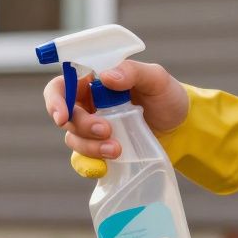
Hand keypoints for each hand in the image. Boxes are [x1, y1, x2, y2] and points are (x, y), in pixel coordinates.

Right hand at [42, 61, 188, 166]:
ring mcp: (92, 130)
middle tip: (106, 130)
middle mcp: (87, 105)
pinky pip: (83, 161)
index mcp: (93, 82)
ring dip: (91, 146)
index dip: (55, 100)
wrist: (181, 129)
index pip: (61, 87)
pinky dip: (89, 165)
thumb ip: (132, 71)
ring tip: (117, 149)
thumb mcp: (156, 79)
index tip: (63, 115)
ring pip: (74, 139)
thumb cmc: (167, 97)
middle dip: (82, 126)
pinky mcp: (99, 151)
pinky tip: (105, 166)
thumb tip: (107, 77)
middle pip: (66, 116)